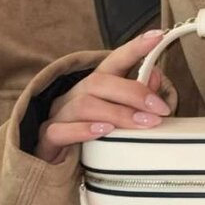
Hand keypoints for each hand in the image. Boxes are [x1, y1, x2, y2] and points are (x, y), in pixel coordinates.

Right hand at [34, 30, 173, 163]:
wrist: (55, 168)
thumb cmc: (92, 140)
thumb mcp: (120, 118)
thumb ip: (138, 99)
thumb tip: (155, 78)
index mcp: (94, 86)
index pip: (114, 60)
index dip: (134, 48)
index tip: (157, 37)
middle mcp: (74, 95)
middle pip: (99, 81)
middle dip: (133, 93)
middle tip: (159, 109)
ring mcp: (58, 115)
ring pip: (84, 105)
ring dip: (117, 114)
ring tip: (141, 125)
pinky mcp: (46, 139)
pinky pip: (60, 130)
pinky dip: (82, 130)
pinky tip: (103, 132)